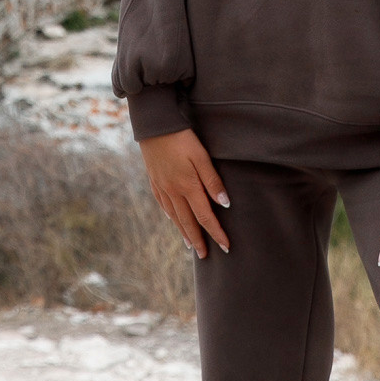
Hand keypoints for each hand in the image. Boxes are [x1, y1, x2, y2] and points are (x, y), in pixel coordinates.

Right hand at [139, 129, 230, 258]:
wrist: (154, 124)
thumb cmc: (182, 137)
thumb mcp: (201, 156)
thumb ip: (212, 180)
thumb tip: (225, 204)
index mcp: (187, 186)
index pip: (205, 217)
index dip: (216, 232)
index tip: (226, 247)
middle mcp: (173, 191)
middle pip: (188, 222)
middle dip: (199, 240)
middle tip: (206, 256)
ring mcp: (162, 187)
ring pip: (174, 216)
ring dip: (184, 232)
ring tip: (191, 245)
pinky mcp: (154, 180)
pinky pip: (163, 204)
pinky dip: (170, 216)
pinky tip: (173, 219)